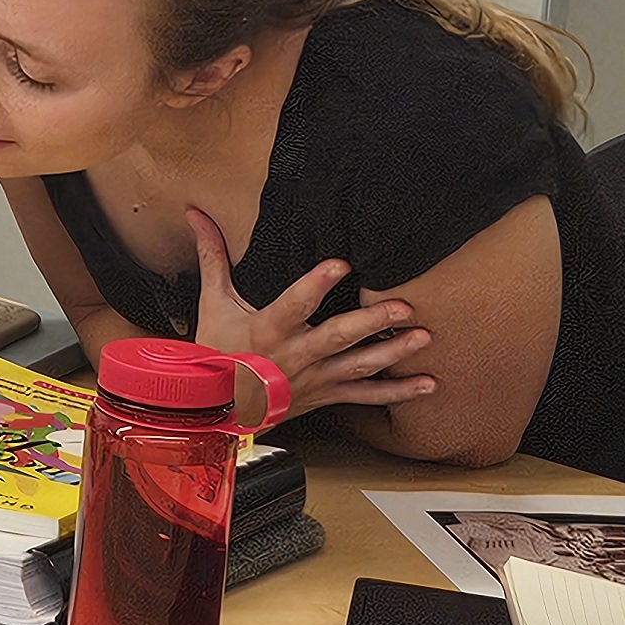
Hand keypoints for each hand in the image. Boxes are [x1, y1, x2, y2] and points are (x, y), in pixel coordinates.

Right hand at [186, 208, 429, 411]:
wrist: (219, 408)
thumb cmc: (218, 352)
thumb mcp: (212, 304)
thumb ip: (213, 258)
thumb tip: (197, 216)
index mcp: (268, 328)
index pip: (294, 304)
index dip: (316, 284)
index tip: (341, 264)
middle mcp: (295, 355)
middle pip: (337, 337)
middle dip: (371, 323)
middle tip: (402, 307)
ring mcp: (314, 378)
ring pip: (358, 366)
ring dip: (393, 353)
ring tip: (421, 337)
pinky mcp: (326, 394)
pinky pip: (365, 396)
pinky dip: (397, 392)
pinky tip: (427, 384)